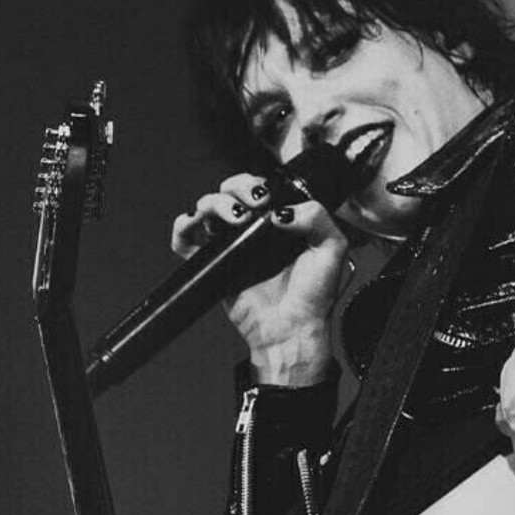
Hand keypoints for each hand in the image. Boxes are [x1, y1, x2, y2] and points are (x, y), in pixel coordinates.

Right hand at [171, 172, 349, 383]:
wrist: (292, 329)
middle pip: (229, 191)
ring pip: (206, 208)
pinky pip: (185, 239)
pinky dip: (182, 227)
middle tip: (253, 204)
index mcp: (278, 224)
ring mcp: (229, 248)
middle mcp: (251, 231)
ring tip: (235, 219)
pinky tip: (195, 225)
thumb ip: (317, 216)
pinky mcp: (212, 266)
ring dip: (213, 203)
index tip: (268, 196)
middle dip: (236, 187)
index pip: (258, 188)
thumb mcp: (332, 249)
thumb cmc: (314, 296)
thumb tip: (279, 211)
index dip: (258, 184)